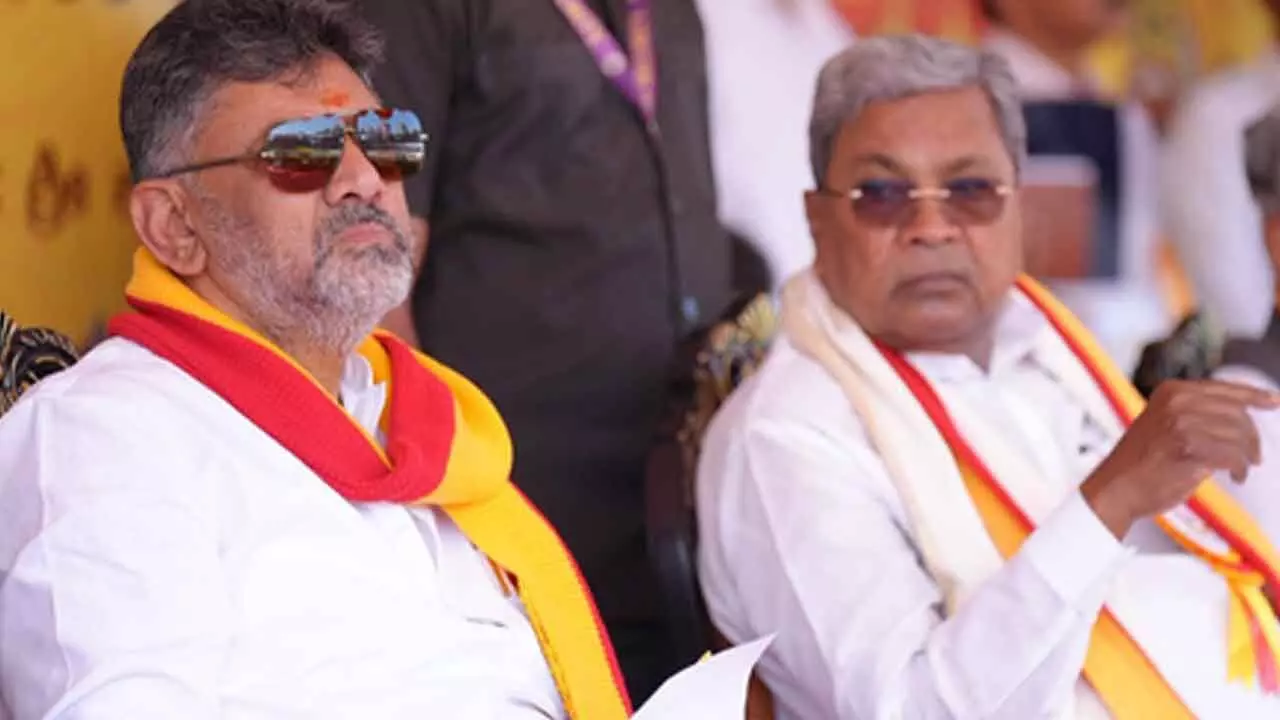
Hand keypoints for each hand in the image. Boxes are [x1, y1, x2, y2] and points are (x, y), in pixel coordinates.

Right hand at [1081, 379, 1279, 538]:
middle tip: (1253, 456)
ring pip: (1239, 435)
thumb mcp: (1164, 423)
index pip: (1224, 389)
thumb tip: (1241, 416)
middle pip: (1237, 413)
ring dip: (1246, 456)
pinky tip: (1235, 476)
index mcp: (1171, 391)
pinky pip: (1233, 455)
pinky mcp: (1188, 449)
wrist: (1115, 488)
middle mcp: (1177, 402)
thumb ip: (1195, 413)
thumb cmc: (1141, 463)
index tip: (1272, 401)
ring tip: (1241, 470)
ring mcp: (1181, 424)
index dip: (1253, 395)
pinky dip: (1240, 468)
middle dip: (1251, 437)